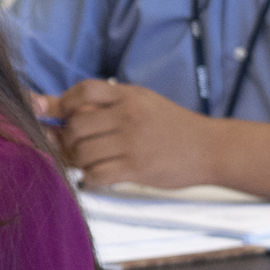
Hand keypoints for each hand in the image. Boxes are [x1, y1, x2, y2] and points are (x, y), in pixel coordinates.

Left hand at [48, 78, 221, 188]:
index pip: (83, 91)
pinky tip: (98, 176)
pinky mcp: (136, 168)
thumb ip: (109, 104)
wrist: (210, 148)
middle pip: (76, 126)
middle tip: (74, 147)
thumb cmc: (172, 127)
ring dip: (78, 162)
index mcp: (129, 96)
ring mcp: (132, 142)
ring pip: (82, 153)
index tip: (58, 115)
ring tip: (90, 162)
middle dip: (67, 139)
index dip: (62, 103)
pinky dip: (89, 178)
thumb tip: (62, 110)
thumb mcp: (143, 103)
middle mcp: (128, 115)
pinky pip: (96, 175)